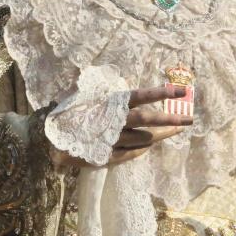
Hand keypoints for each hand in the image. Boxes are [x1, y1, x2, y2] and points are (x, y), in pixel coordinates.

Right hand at [48, 84, 192, 166]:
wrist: (45, 139)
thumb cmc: (67, 111)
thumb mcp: (83, 93)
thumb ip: (103, 87)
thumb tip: (120, 78)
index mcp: (110, 103)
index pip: (141, 96)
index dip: (161, 93)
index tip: (181, 91)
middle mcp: (114, 121)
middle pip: (148, 120)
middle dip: (170, 120)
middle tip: (190, 120)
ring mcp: (111, 141)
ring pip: (143, 139)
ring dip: (159, 136)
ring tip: (174, 130)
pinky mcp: (106, 156)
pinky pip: (130, 154)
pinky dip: (141, 150)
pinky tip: (150, 145)